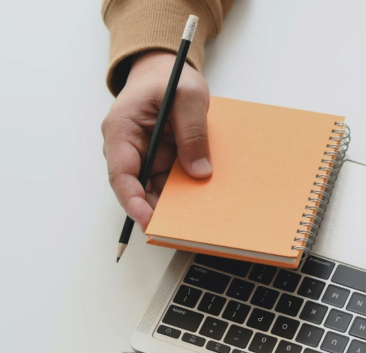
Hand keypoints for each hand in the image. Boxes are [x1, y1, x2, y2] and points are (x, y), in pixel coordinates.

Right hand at [101, 51, 211, 230]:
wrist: (166, 70)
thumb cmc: (171, 77)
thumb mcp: (188, 96)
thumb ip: (193, 131)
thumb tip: (199, 171)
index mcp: (122, 130)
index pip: (122, 174)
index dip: (133, 201)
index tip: (149, 221)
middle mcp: (128, 148)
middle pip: (138, 188)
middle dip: (158, 209)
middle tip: (182, 227)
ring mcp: (144, 156)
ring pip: (154, 189)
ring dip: (173, 203)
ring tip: (196, 219)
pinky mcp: (159, 159)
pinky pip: (169, 182)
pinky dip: (183, 192)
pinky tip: (201, 202)